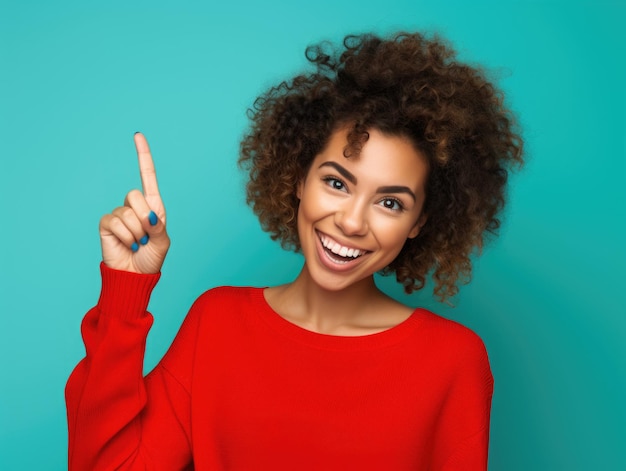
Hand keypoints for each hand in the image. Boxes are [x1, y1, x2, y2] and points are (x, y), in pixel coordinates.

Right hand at [99, 133, 169, 273]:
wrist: (136, 275)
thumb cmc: (151, 258)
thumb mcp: (162, 242)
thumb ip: (158, 226)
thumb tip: (147, 215)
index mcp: (153, 206)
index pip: (147, 175)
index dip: (143, 155)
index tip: (137, 135)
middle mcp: (135, 206)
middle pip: (135, 194)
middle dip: (143, 217)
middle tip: (145, 236)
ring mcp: (119, 214)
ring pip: (126, 212)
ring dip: (135, 232)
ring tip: (137, 243)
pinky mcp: (106, 224)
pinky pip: (114, 222)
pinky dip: (125, 236)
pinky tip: (127, 244)